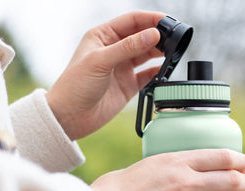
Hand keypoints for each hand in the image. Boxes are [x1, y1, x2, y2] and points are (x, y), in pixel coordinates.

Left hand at [46, 11, 164, 139]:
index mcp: (103, 36)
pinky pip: (147, 76)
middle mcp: (114, 50)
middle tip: (173, 39)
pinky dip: (157, 73)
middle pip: (142, 36)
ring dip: (159, 53)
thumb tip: (153, 35)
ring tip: (172, 53)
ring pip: (146, 55)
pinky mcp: (128, 86)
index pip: (131, 21)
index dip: (150, 19)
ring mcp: (122, 68)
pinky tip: (165, 71)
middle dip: (157, 36)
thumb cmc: (76, 85)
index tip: (167, 21)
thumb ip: (128, 47)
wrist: (71, 116)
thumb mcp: (101, 61)